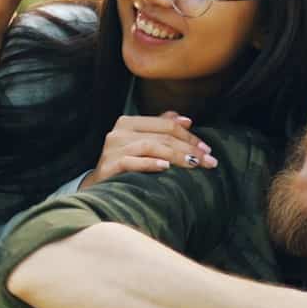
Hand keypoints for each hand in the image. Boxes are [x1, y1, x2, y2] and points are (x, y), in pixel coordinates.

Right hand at [84, 112, 216, 187]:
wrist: (98, 187)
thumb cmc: (125, 163)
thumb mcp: (142, 143)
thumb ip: (161, 129)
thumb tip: (186, 120)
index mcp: (129, 122)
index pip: (165, 124)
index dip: (188, 135)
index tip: (207, 149)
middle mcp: (119, 132)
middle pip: (161, 136)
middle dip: (188, 148)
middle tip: (208, 160)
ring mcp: (113, 148)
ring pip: (150, 147)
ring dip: (176, 156)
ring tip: (194, 164)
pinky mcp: (108, 165)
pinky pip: (132, 162)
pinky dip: (150, 164)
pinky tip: (165, 167)